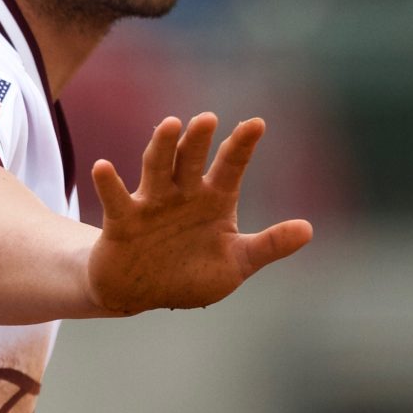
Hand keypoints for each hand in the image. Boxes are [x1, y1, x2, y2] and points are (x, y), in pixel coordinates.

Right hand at [85, 114, 311, 314]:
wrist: (141, 292)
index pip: (231, 166)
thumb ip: (269, 246)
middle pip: (191, 159)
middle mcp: (182, 193)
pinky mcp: (123, 221)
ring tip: (170, 124)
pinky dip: (109, 184)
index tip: (256, 124)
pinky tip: (104, 167)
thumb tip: (308, 229)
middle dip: (199, 140)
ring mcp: (151, 204)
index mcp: (213, 199)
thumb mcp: (236, 263)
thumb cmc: (190, 273)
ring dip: (162, 146)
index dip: (242, 146)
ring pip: (157, 168)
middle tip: (208, 119)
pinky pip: (116, 200)